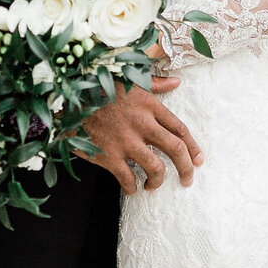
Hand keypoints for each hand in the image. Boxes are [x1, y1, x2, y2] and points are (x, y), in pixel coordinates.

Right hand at [81, 80, 202, 193]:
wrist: (68, 97)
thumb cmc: (99, 87)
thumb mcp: (130, 79)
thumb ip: (156, 83)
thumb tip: (177, 81)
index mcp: (150, 105)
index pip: (180, 129)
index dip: (193, 146)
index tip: (198, 159)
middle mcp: (142, 124)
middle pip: (175, 150)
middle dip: (186, 168)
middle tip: (188, 180)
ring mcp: (126, 141)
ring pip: (155, 168)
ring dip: (158, 181)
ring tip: (153, 185)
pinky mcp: (108, 155)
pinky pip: (127, 178)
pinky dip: (132, 187)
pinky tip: (132, 189)